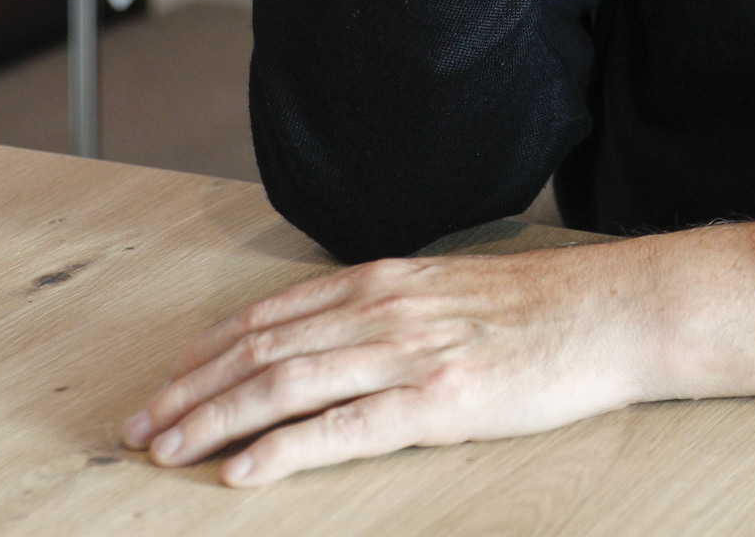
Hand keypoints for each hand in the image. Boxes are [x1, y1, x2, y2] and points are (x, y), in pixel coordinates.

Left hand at [120, 221, 754, 487]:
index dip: (209, 350)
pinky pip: (341, 429)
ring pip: (284, 385)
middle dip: (190, 391)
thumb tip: (343, 334)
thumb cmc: (545, 310)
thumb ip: (394, 309)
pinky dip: (283, 450)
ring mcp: (406, 355)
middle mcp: (383, 311)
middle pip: (260, 350)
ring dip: (214, 420)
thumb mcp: (454, 291)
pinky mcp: (435, 401)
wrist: (615, 312)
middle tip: (139, 427)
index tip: (168, 378)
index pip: (273, 314)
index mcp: (385, 283)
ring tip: (167, 450)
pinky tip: (244, 472)